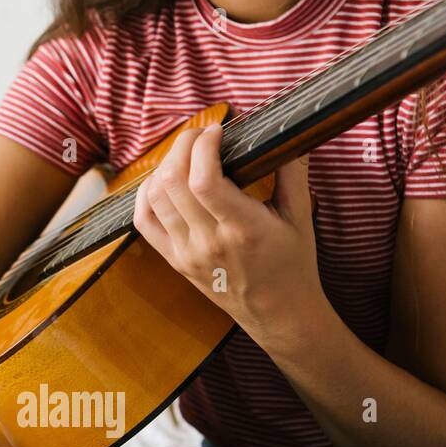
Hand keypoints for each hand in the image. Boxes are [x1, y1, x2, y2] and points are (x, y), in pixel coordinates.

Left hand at [132, 123, 325, 344]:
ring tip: (186, 155)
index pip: (204, 179)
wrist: (278, 316)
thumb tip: (289, 131)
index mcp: (242, 228)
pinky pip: (144, 221)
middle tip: (201, 136)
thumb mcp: (300, 217)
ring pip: (155, 197)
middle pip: (173, 181)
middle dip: (183, 145)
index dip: (203, 145)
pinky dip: (145, 194)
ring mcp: (187, 254)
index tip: (218, 131)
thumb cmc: (293, 265)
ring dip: (165, 166)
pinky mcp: (175, 262)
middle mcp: (209, 242)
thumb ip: (292, 171)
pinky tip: (163, 181)